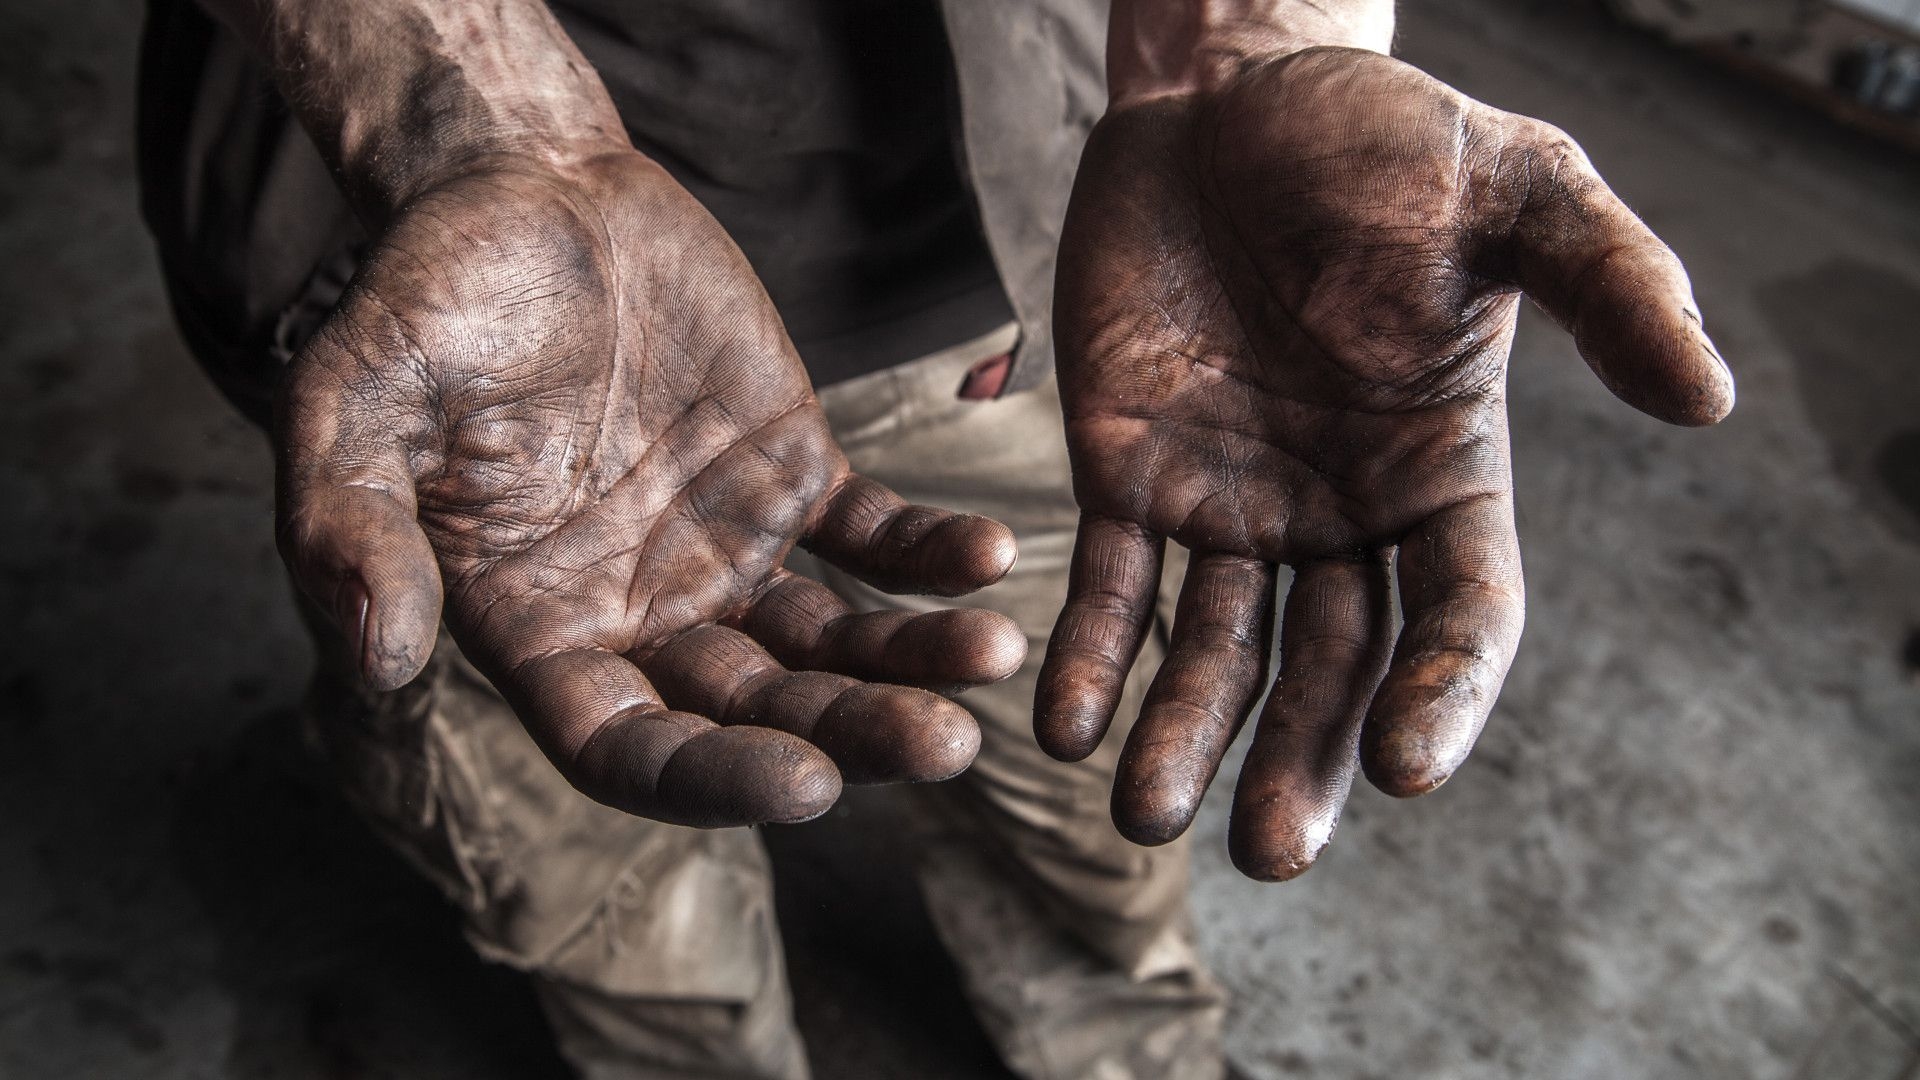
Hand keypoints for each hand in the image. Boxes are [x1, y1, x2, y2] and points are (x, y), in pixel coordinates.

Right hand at [279, 148, 1025, 826]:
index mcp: (538, 632)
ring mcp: (724, 549)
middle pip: (756, 712)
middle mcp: (641, 615)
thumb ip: (349, 532)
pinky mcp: (789, 474)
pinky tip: (989, 558)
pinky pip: (871, 534)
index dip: (714, 780)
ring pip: (830, 639)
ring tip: (994, 659)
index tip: (810, 788)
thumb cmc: (423, 303)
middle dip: (850, 734)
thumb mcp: (349, 408)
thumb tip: (379, 661)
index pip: (629, 749)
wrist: (521, 190)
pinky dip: (929, 552)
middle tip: (946, 746)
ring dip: (910, 659)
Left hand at [1037, 47, 1732, 878]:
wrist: (1229, 97)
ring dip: (1182, 736)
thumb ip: (1611, 283)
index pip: (1460, 613)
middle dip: (1300, 759)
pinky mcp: (1129, 473)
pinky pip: (1110, 583)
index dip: (1441, 693)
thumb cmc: (1382, 139)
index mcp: (1440, 472)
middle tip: (1272, 851)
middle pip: (1331, 668)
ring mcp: (1230, 502)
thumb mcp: (1517, 191)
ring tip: (1145, 817)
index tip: (1404, 769)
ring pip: (1212, 648)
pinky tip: (1068, 729)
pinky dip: (1091, 657)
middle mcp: (1338, 512)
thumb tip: (1710, 400)